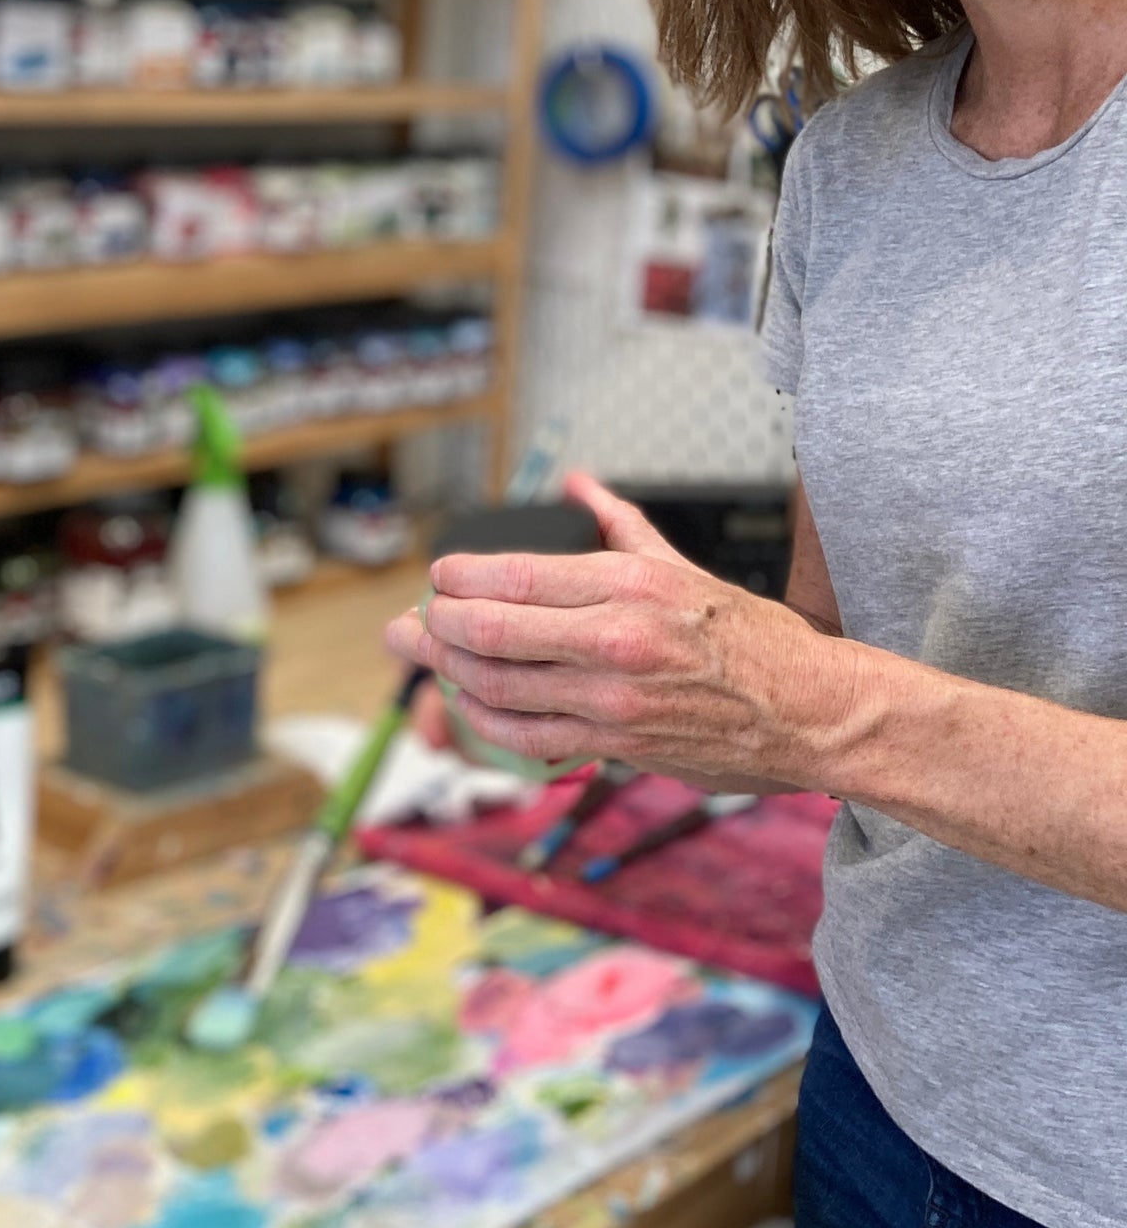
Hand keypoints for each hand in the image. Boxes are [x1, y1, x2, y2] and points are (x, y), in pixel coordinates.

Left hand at [384, 472, 856, 788]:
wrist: (812, 712)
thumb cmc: (750, 637)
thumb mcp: (681, 565)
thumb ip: (618, 521)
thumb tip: (575, 482)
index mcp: (626, 583)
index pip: (512, 575)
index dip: (456, 577)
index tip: (436, 577)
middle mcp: (613, 638)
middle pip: (488, 630)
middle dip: (435, 624)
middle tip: (415, 619)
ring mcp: (611, 698)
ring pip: (496, 685)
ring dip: (448, 671)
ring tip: (427, 657)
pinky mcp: (615, 744)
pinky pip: (525, 736)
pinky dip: (485, 718)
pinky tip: (469, 702)